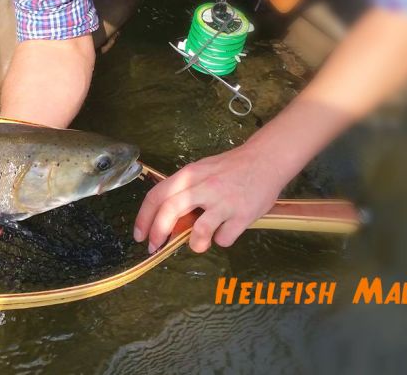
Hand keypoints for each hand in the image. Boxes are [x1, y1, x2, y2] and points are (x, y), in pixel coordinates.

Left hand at [134, 143, 286, 252]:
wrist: (266, 160)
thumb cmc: (230, 168)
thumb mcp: (202, 171)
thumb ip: (184, 191)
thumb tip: (166, 221)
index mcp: (190, 175)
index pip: (157, 195)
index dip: (144, 218)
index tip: (139, 235)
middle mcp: (205, 187)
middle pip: (170, 211)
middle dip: (158, 233)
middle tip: (155, 246)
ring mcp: (225, 202)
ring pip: (199, 232)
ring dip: (195, 244)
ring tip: (199, 243)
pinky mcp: (243, 215)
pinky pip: (224, 238)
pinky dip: (222, 240)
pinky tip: (226, 230)